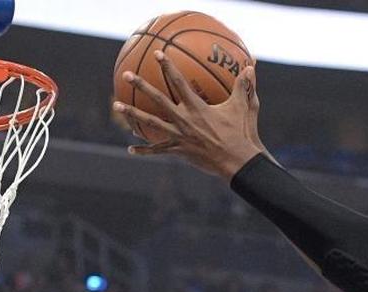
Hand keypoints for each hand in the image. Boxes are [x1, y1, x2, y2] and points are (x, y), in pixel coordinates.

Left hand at [113, 50, 265, 179]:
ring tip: (116, 106)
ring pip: (150, 123)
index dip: (168, 66)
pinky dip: (144, 150)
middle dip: (141, 85)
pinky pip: (158, 150)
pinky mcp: (178, 151)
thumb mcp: (243, 107)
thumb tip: (251, 66)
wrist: (236, 161)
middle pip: (157, 99)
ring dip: (132, 114)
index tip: (158, 54)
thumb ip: (243, 86)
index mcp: (196, 107)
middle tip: (127, 75)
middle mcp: (183, 119)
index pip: (178, 81)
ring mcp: (179, 136)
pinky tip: (130, 149)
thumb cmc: (240, 133)